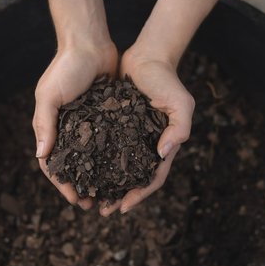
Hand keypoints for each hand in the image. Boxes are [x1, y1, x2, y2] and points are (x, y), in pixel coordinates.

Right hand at [33, 41, 117, 209]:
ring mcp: (89, 124)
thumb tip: (42, 155)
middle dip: (82, 187)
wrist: (89, 43)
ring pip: (94, 158)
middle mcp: (70, 129)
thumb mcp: (49, 95)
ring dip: (99, 177)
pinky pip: (110, 142)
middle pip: (75, 166)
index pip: (53, 164)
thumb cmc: (65, 68)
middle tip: (94, 204)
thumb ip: (45, 123)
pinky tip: (124, 170)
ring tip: (110, 194)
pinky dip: (113, 158)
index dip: (63, 184)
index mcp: (53, 127)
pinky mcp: (107, 116)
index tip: (76, 200)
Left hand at [99, 48, 194, 215]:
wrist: (148, 55)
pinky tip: (83, 168)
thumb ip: (179, 128)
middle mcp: (147, 145)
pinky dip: (98, 160)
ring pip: (118, 167)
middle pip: (134, 178)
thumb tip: (163, 155)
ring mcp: (131, 136)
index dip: (139, 195)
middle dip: (120, 196)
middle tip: (102, 209)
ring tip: (90, 195)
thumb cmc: (167, 80)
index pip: (153, 177)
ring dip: (107, 183)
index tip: (122, 207)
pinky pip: (106, 147)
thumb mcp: (181, 103)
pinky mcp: (116, 124)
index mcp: (163, 145)